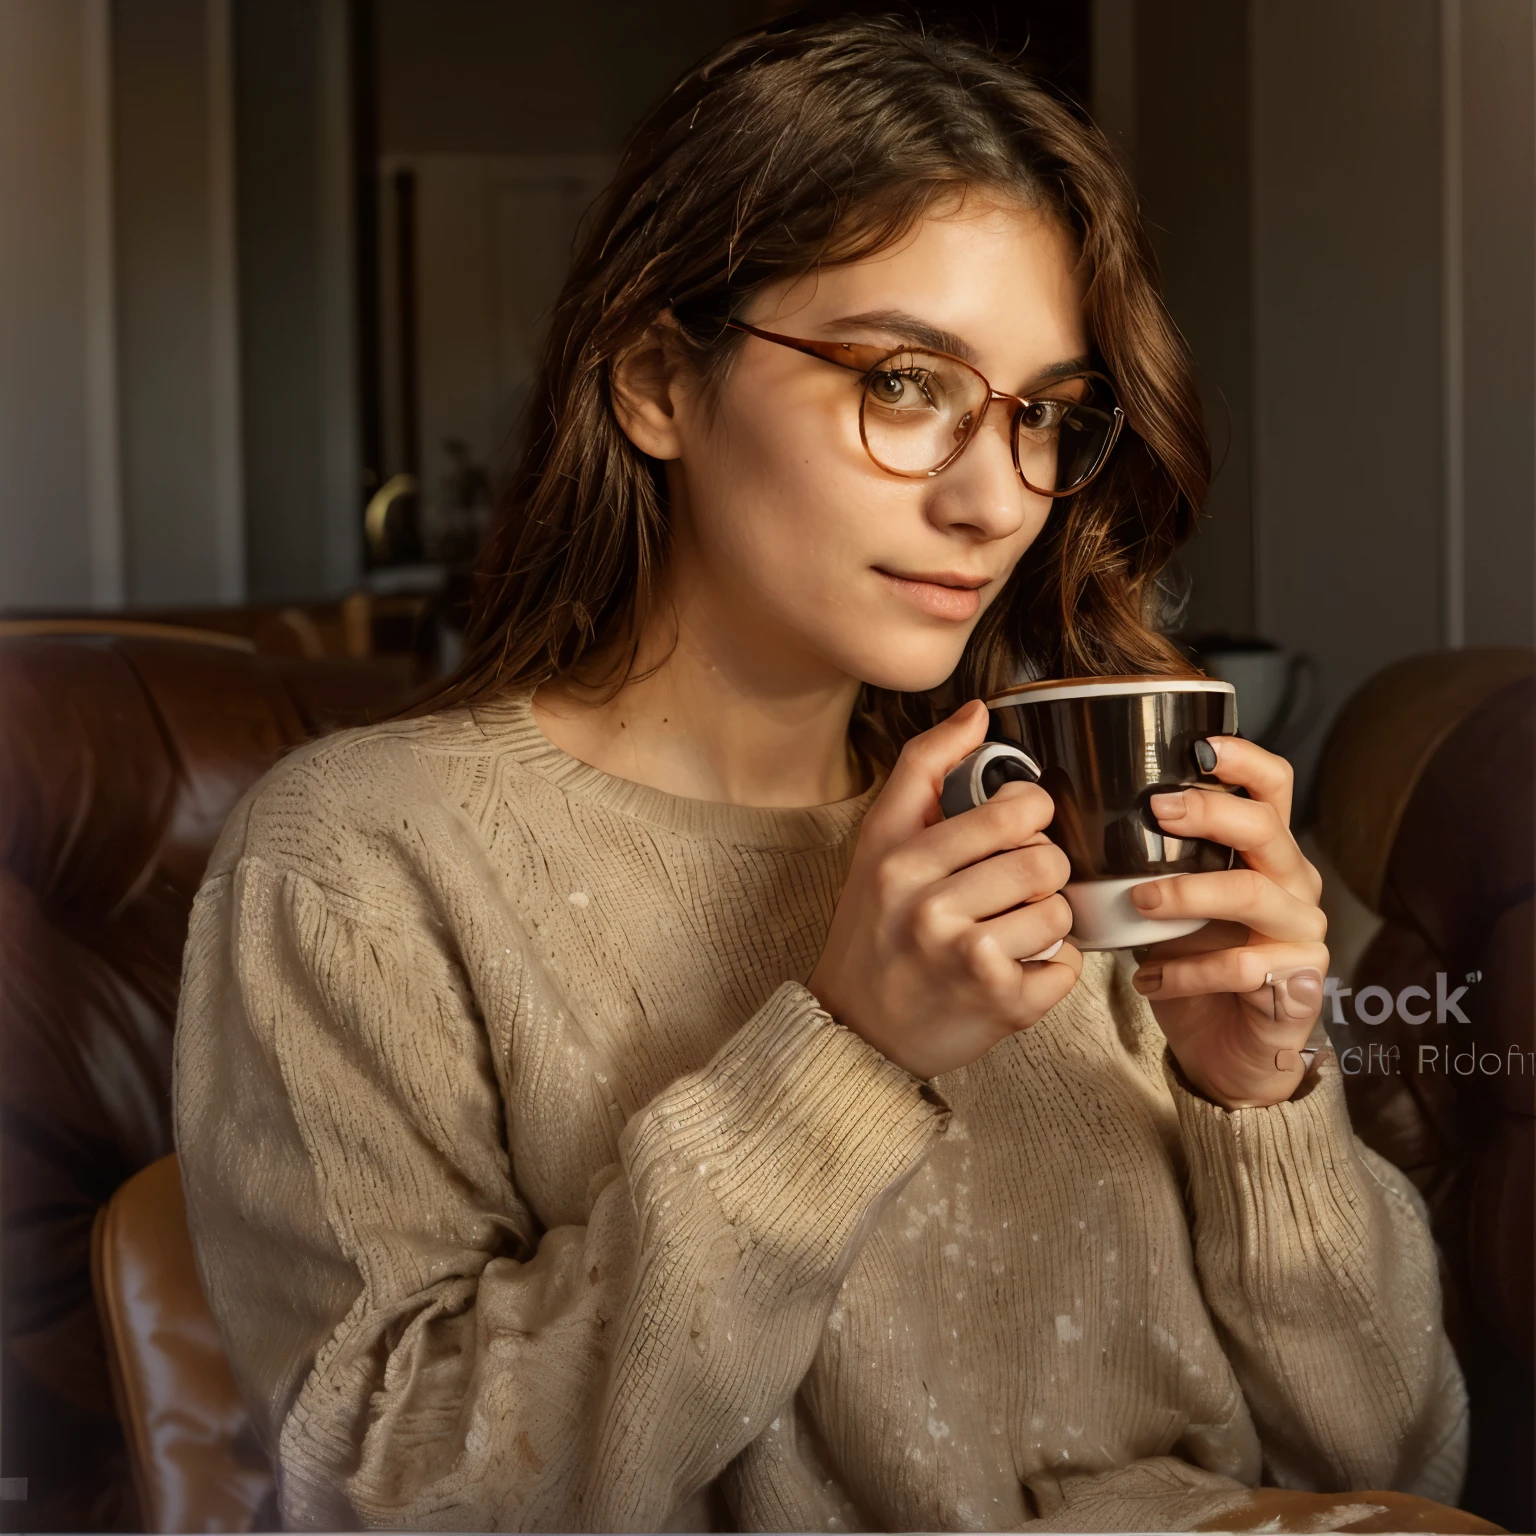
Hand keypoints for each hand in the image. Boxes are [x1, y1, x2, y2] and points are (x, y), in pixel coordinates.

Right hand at [808, 700, 1081, 1079]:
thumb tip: (977, 712)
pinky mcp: (1000, 1006)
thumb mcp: (879, 843)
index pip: (1010, 809)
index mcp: (900, 858)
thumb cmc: (875, 926)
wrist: (856, 1027)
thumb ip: (923, 771)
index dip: (1030, 811)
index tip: (1014, 826)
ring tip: (1011, 930)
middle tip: (1014, 885)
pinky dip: (1052, 968)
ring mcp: (965, 959)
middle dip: (1041, 869)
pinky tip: (1015, 968)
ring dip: (1047, 921)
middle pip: (1044, 861)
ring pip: (1060, 912)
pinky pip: (1068, 966)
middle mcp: (928, 907)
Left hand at [1130, 736, 1328, 1108]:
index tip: (1199, 746)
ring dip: (1189, 893)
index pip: (1274, 788)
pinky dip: (1185, 971)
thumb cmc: (1195, 965)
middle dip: (1209, 814)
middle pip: (1265, 829)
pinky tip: (1147, 978)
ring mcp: (1301, 934)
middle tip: (1156, 810)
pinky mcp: (1295, 984)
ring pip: (1253, 895)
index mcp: (1267, 853)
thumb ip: (1149, 862)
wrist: (1227, 1052)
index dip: (1244, 761)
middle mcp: (1294, 885)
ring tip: (1139, 902)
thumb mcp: (1168, 903)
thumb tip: (1079, 818)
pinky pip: (1241, 967)